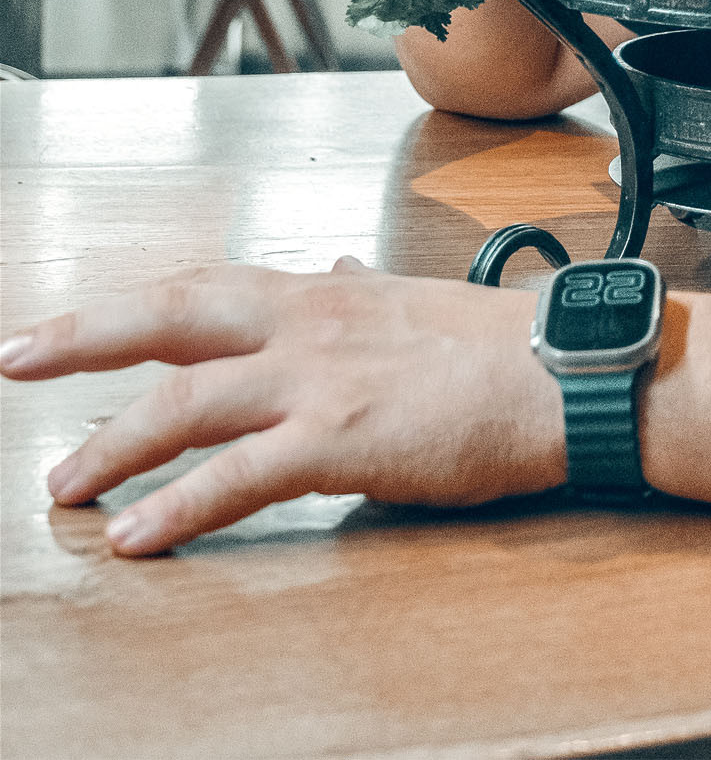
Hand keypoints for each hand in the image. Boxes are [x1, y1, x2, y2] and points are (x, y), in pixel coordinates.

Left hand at [0, 262, 561, 553]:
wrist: (562, 370)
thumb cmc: (500, 345)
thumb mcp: (413, 301)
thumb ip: (356, 290)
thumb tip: (328, 269)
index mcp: (321, 294)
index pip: (203, 286)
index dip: (129, 305)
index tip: (70, 324)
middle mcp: (307, 324)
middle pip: (170, 318)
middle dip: (84, 340)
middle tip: (16, 359)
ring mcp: (320, 380)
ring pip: (187, 402)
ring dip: (113, 445)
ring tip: (62, 486)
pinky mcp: (343, 439)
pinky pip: (239, 477)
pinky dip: (178, 506)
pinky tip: (138, 535)